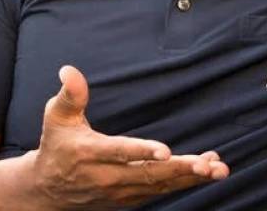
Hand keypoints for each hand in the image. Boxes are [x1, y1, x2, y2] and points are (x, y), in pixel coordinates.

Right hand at [32, 65, 228, 208]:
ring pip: (160, 185)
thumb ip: (70, 95)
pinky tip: (207, 169)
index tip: (166, 151)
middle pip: (148, 175)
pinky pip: (161, 190)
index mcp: (90, 153)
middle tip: (208, 164)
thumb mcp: (57, 117)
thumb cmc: (57, 145)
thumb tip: (69, 70)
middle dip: (181, 170)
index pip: (119, 153)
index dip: (142, 152)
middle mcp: (107, 177)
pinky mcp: (130, 199)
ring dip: (190, 177)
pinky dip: (185, 181)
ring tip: (218, 168)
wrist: (47, 189)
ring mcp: (120, 191)